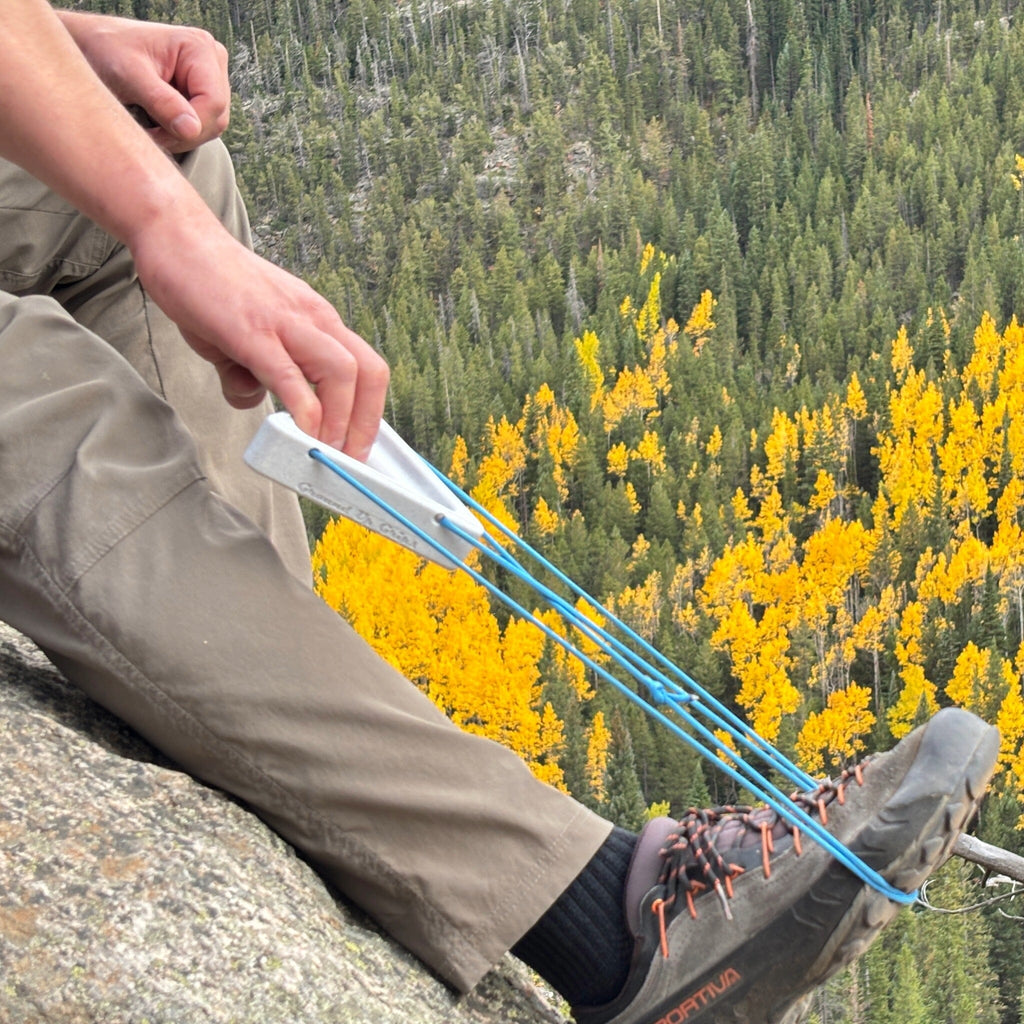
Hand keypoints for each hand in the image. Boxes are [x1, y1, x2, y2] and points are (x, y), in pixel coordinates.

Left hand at [57, 12, 229, 152]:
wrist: (94, 45)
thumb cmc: (106, 50)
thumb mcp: (129, 75)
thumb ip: (161, 101)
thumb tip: (192, 130)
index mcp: (199, 47)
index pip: (213, 102)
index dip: (191, 126)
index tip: (157, 134)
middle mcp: (211, 59)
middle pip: (216, 117)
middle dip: (185, 134)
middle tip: (152, 135)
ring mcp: (210, 77)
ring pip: (212, 125)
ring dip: (182, 136)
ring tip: (152, 128)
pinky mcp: (203, 92)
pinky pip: (204, 125)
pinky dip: (181, 132)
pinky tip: (158, 123)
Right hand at [130, 206, 389, 459]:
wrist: (175, 235)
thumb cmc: (212, 283)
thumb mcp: (243, 335)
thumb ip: (254, 371)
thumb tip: (254, 401)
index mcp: (319, 320)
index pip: (366, 368)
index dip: (370, 412)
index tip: (359, 447)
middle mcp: (313, 319)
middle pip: (368, 373)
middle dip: (365, 423)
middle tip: (350, 459)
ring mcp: (285, 322)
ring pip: (341, 372)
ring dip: (339, 421)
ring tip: (325, 451)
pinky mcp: (251, 331)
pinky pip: (288, 375)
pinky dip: (302, 410)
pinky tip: (298, 434)